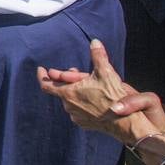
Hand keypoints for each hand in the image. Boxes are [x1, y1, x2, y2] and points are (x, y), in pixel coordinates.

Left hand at [36, 39, 164, 145]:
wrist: (123, 120)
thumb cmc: (113, 95)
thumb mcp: (105, 72)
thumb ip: (98, 55)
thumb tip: (95, 41)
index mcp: (68, 93)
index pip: (46, 85)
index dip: (42, 76)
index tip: (41, 69)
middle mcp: (68, 106)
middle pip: (60, 90)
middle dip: (65, 80)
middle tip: (72, 72)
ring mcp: (75, 116)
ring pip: (69, 100)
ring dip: (73, 92)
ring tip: (83, 85)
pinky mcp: (83, 123)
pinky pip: (77, 110)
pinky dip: (80, 102)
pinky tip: (90, 98)